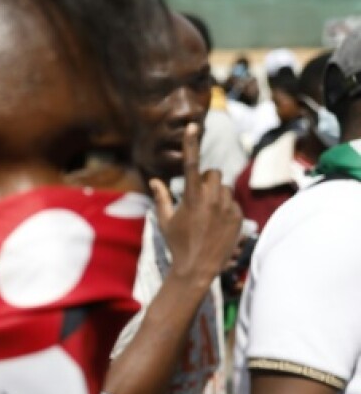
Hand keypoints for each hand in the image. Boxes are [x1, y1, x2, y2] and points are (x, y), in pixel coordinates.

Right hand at [151, 124, 241, 287]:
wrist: (198, 267)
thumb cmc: (177, 243)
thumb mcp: (164, 220)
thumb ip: (161, 197)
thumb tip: (154, 180)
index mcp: (191, 197)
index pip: (190, 164)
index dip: (191, 144)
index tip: (193, 126)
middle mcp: (212, 198)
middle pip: (213, 174)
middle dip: (206, 181)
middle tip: (198, 198)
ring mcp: (227, 207)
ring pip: (225, 188)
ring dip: (217, 195)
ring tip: (208, 215)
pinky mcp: (238, 216)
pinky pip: (233, 202)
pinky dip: (226, 208)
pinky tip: (217, 225)